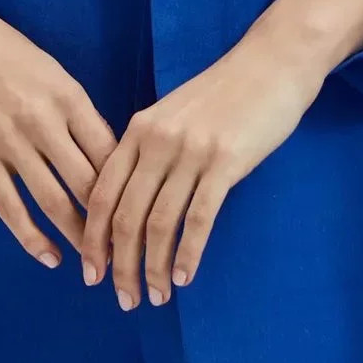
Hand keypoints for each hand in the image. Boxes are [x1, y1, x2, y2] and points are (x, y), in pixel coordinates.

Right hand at [0, 0, 119, 270]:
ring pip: (52, 201)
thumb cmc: (10, 55)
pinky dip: (31, 237)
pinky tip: (49, 256)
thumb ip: (81, 115)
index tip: (144, 214)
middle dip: (111, 223)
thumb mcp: (55, 74)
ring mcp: (9, 142)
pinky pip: (10, 206)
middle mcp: (43, 121)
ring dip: (77, 237)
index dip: (130, 188)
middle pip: (87, 183)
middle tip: (128, 253)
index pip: (110, 153)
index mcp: (69, 98)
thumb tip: (112, 157)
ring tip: (95, 264)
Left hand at [79, 24, 327, 309]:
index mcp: (139, 129)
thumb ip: (149, 150)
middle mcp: (157, 141)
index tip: (92, 273)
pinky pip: (198, 219)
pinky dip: (188, 254)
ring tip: (155, 296)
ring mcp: (190, 152)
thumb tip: (131, 202)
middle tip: (124, 299)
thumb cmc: (224, 94)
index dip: (93, 239)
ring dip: (154, 268)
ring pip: (159, 224)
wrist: (270, 64)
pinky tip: (185, 277)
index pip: (102, 193)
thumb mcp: (173, 114)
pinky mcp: (225, 162)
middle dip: (120, 264)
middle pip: (125, 216)